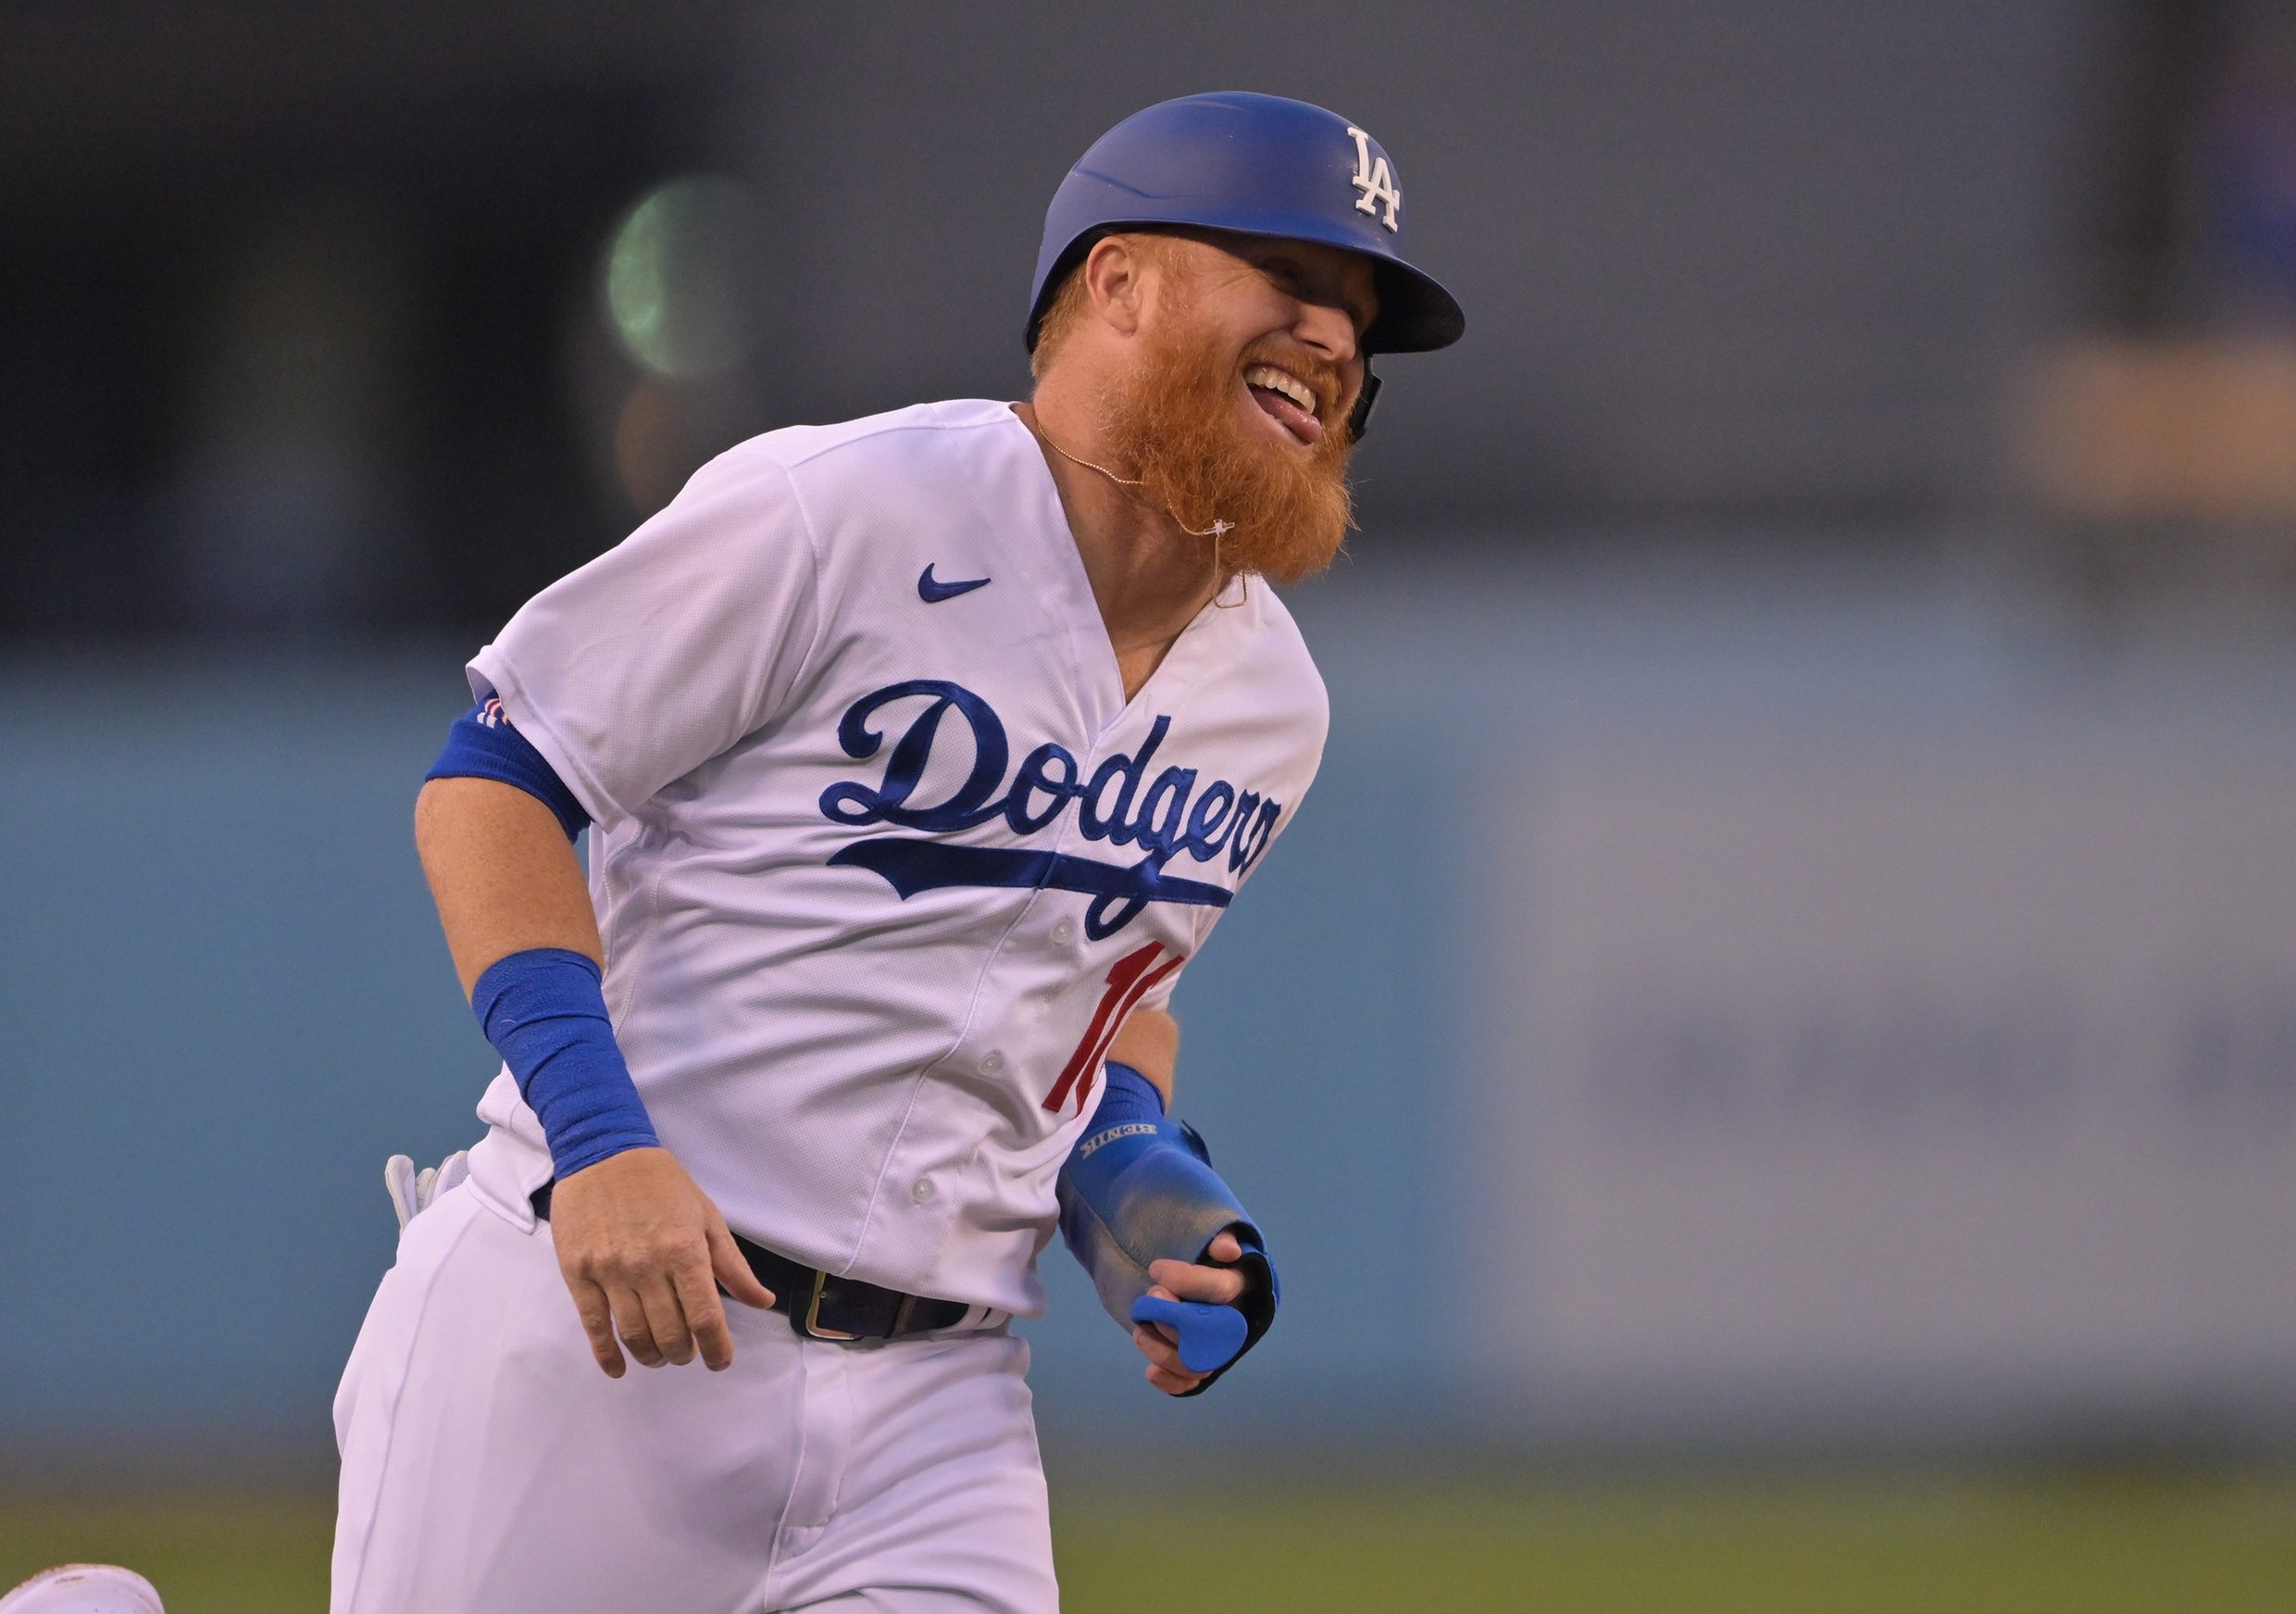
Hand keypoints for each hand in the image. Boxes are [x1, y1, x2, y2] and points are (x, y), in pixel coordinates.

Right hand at [546, 1147, 774, 1377]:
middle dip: (684, 1353)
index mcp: (685, 1251)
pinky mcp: (578, 1274)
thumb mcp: (707, 1217)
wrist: (603, 1153)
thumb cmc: (662, 1184)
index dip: (717, 1349)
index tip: (720, 1361)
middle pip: (670, 1333)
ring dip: (652, 1356)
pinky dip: (607, 1355)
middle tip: (687, 1352)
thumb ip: (733, 1265)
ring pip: (634, 1334)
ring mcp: (609, 1272)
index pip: (706, 1317)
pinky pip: (593, 1326)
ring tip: (660, 1356)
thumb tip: (763, 1302)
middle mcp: (647, 1266)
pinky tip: (619, 1368)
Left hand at [1131, 1229, 1247, 1394]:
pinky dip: (1171, 1382)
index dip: (1186, 1281)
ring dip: (1164, 1350)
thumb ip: (1218, 1237)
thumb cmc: (1199, 1251)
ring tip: (1139, 1331)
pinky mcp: (1197, 1360)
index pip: (1221, 1289)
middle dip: (1172, 1317)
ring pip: (1198, 1363)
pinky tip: (1151, 1372)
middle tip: (1150, 1295)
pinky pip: (1191, 1382)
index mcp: (1242, 1284)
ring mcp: (1216, 1344)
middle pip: (1208, 1332)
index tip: (1155, 1269)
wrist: (1182, 1274)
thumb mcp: (1209, 1235)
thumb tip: (1229, 1252)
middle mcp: (1233, 1319)